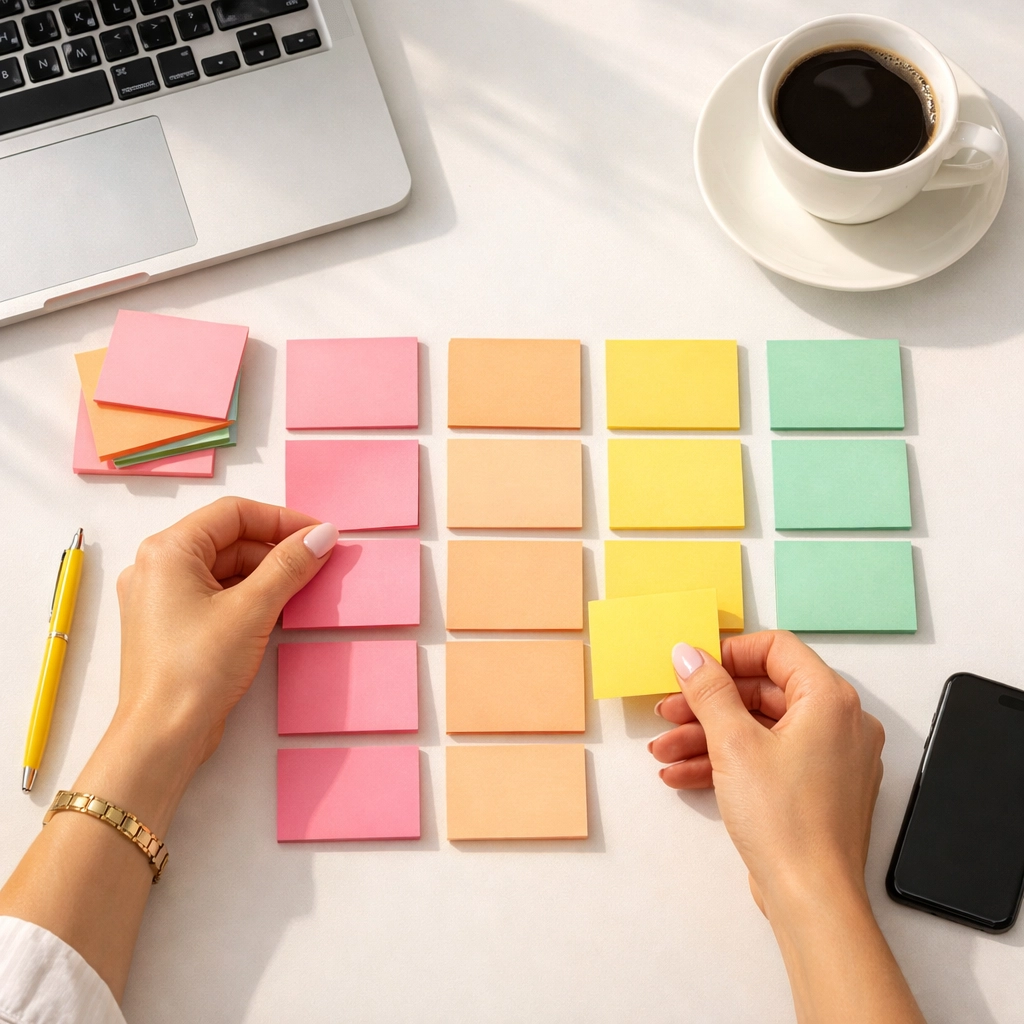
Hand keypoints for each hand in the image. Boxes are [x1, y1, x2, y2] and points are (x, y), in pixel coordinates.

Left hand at [113, 497, 337, 775]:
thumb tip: (323, 535)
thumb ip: (290, 565)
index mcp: (167, 551)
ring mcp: (160, 598)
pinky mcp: (171, 625)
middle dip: (276, 549)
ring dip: (265, 573)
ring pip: (224, 568)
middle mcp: (157, 567)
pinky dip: (248, 595)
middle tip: (318, 562)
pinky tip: (277, 609)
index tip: (319, 535)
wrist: (163, 736)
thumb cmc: (196, 670)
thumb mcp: (253, 609)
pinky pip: (215, 594)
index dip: (281, 520)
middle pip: (229, 539)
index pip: (233, 513)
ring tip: (303, 588)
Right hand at [648, 634, 924, 1023]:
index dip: (729, 654)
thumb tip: (691, 654)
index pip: (777, 649)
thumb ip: (709, 690)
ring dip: (707, 736)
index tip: (694, 667)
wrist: (810, 897)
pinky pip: (767, 758)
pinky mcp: (815, 788)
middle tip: (669, 710)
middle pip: (762, 691)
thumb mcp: (733, 743)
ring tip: (665, 751)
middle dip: (707, 704)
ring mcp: (830, 758)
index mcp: (830, 700)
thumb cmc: (787, 822)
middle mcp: (838, 723)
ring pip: (759, 728)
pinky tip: (683, 774)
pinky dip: (727, 762)